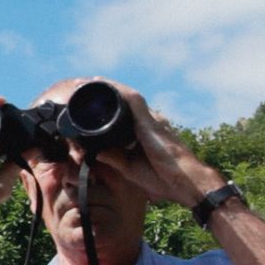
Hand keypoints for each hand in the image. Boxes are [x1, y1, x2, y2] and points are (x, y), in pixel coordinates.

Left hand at [89, 78, 223, 207]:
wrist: (184, 182)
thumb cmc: (162, 178)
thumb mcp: (130, 169)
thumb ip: (115, 159)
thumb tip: (96, 153)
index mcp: (142, 132)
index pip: (122, 114)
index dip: (105, 107)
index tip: (86, 104)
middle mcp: (147, 121)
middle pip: (123, 101)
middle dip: (103, 92)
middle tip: (81, 86)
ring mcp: (149, 119)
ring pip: (125, 96)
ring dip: (106, 87)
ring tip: (87, 82)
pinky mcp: (150, 120)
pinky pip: (132, 99)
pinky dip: (116, 90)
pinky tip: (102, 83)